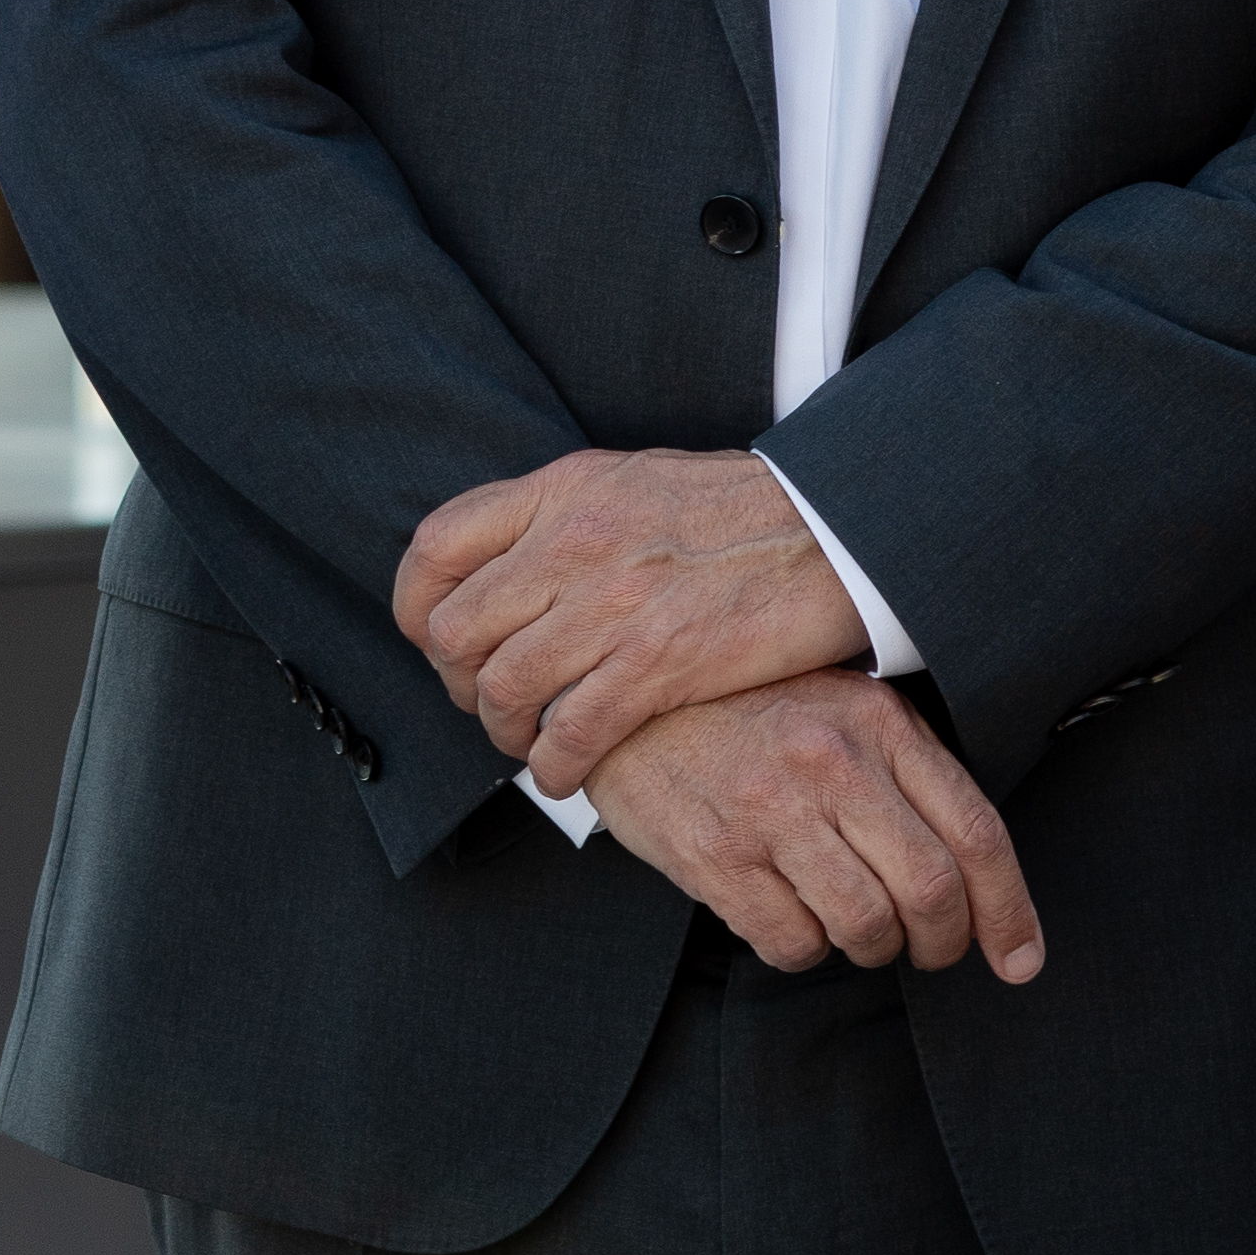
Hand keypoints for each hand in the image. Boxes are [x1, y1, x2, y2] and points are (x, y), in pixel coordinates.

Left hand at [396, 447, 864, 795]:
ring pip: (502, 689)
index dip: (417, 607)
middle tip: (490, 702)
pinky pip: (567, 735)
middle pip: (454, 630)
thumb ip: (564, 517)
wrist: (839, 531)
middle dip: (458, 683)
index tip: (434, 639)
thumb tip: (505, 565)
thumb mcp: (635, 481)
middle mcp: (574, 541)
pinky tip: (570, 773)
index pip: (437, 547)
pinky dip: (555, 768)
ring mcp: (612, 603)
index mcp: (565, 490)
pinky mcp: (656, 664)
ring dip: (505, 732)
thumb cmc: (743, 512)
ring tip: (532, 741)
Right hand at [591, 673, 1043, 982]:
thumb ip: (904, 770)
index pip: (975, 831)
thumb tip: (976, 870)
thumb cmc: (746, 709)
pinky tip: (790, 914)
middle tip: (931, 950)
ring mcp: (771, 811)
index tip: (1020, 958)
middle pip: (932, 891)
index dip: (1010, 911)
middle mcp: (831, 763)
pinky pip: (793, 944)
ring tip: (856, 928)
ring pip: (867, 927)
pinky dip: (804, 948)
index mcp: (878, 721)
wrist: (625, 696)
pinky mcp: (716, 857)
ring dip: (873, 948)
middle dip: (944, 942)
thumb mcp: (838, 707)